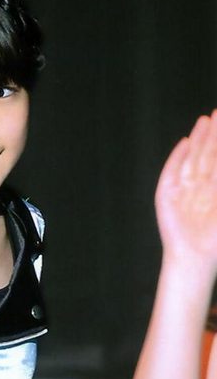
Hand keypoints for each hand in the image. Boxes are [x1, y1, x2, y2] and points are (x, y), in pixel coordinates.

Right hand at [155, 110, 216, 268]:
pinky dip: (177, 158)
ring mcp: (182, 191)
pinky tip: (185, 144)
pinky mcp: (166, 196)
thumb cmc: (215, 240)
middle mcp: (199, 188)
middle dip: (213, 135)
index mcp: (214, 191)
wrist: (194, 257)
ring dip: (198, 141)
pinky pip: (172, 172)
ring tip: (204, 121)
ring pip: (192, 160)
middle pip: (207, 155)